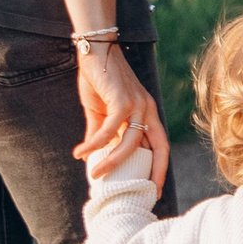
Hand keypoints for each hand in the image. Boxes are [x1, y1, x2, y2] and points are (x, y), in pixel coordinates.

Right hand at [73, 40, 170, 195]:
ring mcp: (137, 104)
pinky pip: (109, 130)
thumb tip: (92, 155)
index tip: (153, 188)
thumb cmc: (99, 79)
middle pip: (159, 147)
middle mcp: (148, 109)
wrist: (95, 50)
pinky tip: (81, 152)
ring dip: (112, 162)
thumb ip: (99, 132)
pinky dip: (95, 143)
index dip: (160, 167)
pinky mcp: (121, 100)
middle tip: (145, 193)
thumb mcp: (100, 110)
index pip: (161, 144)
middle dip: (155, 172)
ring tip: (96, 175)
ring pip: (130, 143)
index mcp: (147, 112)